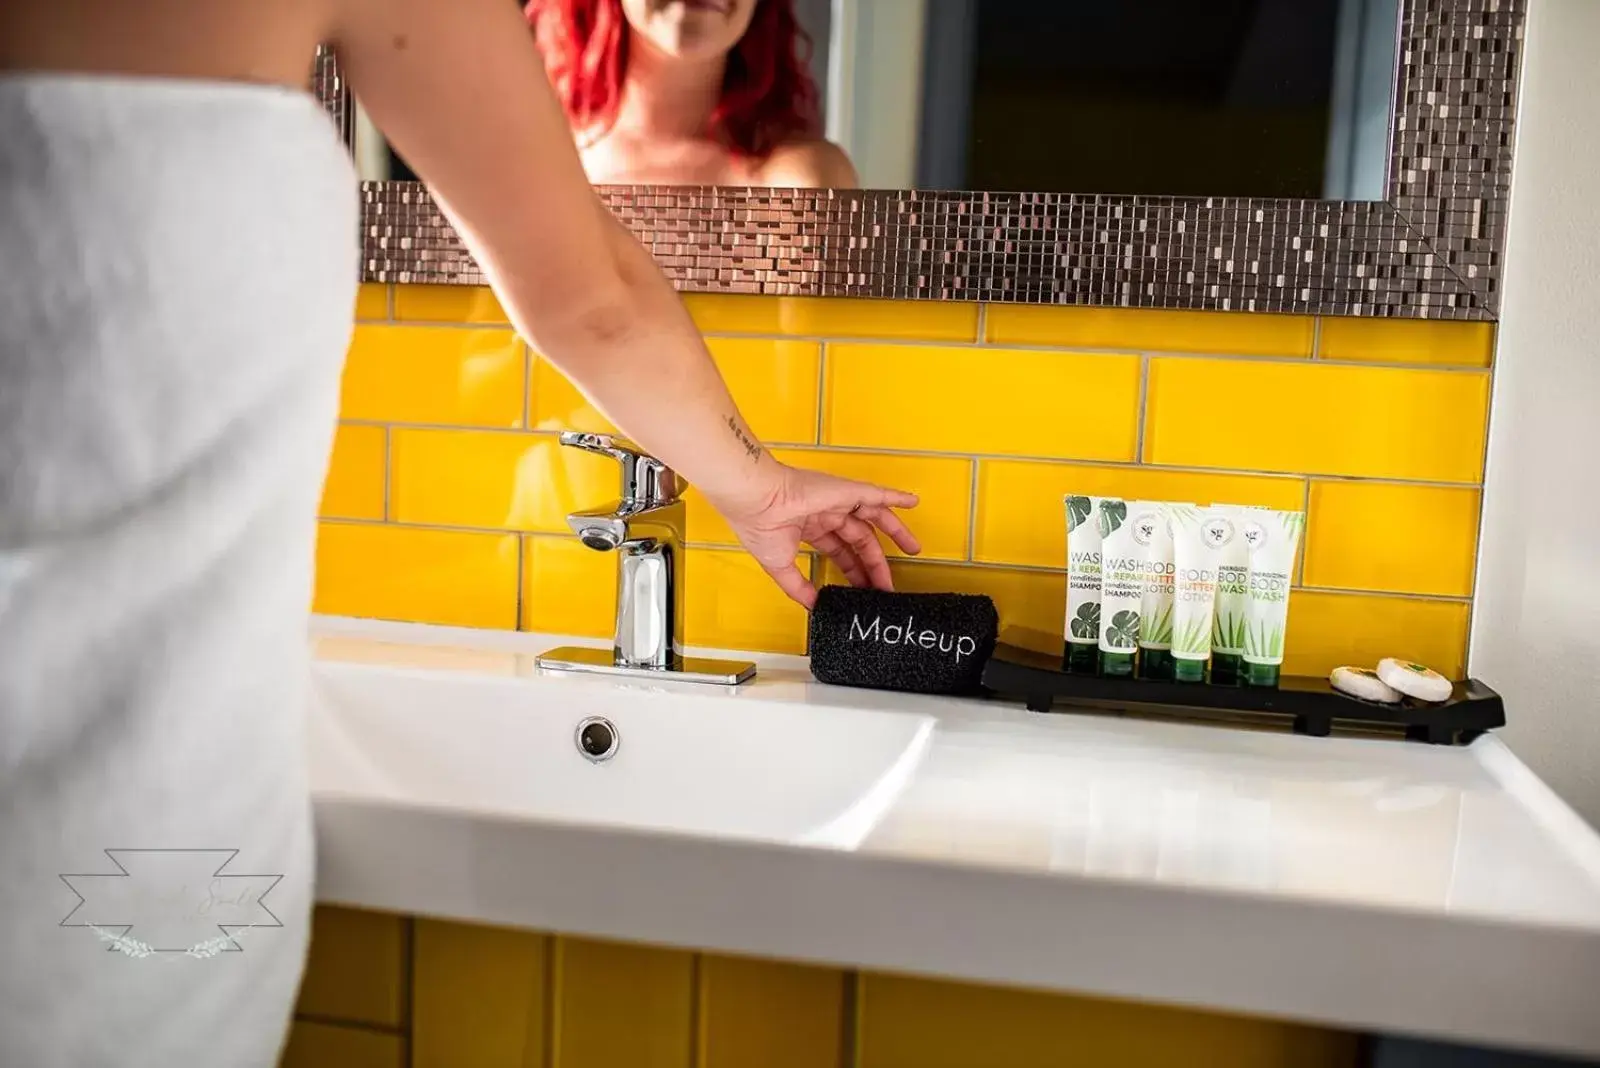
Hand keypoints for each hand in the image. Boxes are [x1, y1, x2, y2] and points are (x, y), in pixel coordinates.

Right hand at [709, 461, 920, 609]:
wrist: (757, 500)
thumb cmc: (760, 527)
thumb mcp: (780, 566)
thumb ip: (799, 587)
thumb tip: (814, 606)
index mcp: (809, 528)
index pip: (840, 552)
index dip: (854, 571)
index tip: (866, 589)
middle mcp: (826, 513)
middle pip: (860, 540)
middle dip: (875, 563)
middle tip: (888, 584)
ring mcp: (838, 501)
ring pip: (874, 518)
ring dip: (895, 532)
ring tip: (914, 548)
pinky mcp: (847, 491)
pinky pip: (877, 494)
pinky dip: (895, 497)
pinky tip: (912, 502)